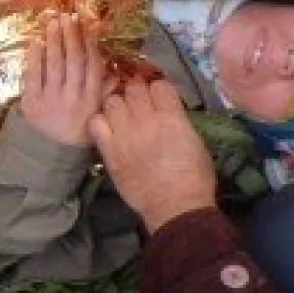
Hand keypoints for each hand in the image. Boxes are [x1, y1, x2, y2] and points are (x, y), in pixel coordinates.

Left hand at [20, 14, 103, 146]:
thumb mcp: (97, 116)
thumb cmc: (77, 132)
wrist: (50, 154)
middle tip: (68, 16)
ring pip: (54, 64)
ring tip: (53, 22)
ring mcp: (51, 98)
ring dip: (54, 40)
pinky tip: (37, 42)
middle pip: (73, 61)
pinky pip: (33, 75)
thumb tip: (115, 71)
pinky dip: (35, 57)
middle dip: (71, 36)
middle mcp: (73, 96)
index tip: (87, 27)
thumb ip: (105, 93)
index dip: (90, 45)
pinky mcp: (31, 101)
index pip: (92, 67)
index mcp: (91, 100)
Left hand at [88, 79, 216, 233]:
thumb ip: (179, 122)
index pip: (160, 86)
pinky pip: (96, 122)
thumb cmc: (194, 178)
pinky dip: (100, 121)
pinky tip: (108, 128)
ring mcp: (124, 133)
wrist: (174, 206)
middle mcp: (145, 119)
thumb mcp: (197, 143)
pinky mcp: (109, 149)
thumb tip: (169, 113)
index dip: (159, 89)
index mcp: (172, 117)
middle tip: (139, 101)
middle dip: (137, 91)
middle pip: (134, 88)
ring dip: (118, 104)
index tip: (158, 96)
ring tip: (122, 114)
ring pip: (112, 101)